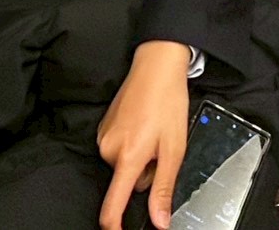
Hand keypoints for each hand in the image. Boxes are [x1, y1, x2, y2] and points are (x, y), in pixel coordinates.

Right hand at [98, 41, 191, 229]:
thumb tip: (160, 221)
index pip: (112, 205)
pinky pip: (120, 149)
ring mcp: (104, 136)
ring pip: (125, 165)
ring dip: (141, 157)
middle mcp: (109, 149)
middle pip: (128, 181)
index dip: (114, 226)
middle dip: (146, 172)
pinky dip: (133, 144)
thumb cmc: (168, 102)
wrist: (156, 65)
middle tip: (162, 148)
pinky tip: (143, 124)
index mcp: (127, 157)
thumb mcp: (174, 149)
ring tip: (154, 131)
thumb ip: (163, 188)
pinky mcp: (103, 127)